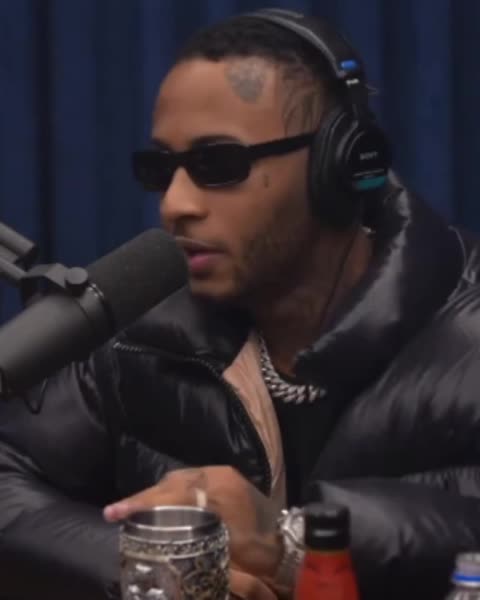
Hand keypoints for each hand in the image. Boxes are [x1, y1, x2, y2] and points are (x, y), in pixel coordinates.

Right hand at [104, 466, 282, 580]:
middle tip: (117, 511)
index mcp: (220, 488)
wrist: (289, 547)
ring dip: (156, 494)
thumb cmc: (259, 554)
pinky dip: (172, 492)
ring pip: (180, 479)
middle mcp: (219, 474)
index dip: (143, 503)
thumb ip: (194, 540)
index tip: (117, 512)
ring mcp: (223, 474)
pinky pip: (191, 481)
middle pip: (172, 482)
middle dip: (144, 497)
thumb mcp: (226, 553)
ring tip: (132, 510)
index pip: (173, 492)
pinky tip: (160, 505)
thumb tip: (158, 540)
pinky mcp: (225, 478)